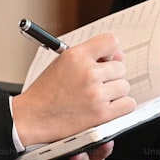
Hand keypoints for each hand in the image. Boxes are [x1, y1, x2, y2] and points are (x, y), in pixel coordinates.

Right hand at [12, 33, 135, 145]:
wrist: (32, 117)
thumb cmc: (45, 92)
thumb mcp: (62, 63)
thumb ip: (89, 56)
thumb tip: (118, 56)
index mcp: (76, 56)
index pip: (111, 42)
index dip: (110, 52)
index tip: (106, 60)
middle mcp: (88, 73)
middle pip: (119, 68)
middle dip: (110, 76)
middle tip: (94, 85)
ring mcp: (96, 94)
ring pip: (124, 86)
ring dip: (114, 93)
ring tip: (96, 97)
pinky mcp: (101, 114)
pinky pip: (128, 104)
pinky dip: (120, 106)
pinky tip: (106, 107)